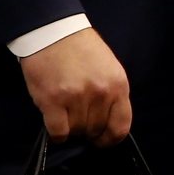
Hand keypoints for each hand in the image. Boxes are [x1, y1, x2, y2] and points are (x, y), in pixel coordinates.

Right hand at [20, 29, 130, 144]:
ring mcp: (76, 97)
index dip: (110, 139)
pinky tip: (55, 123)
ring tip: (66, 116)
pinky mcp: (52, 101)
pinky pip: (58, 132)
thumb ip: (112, 94)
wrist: (55, 33)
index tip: (102, 141)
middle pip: (96, 130)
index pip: (121, 126)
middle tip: (79, 122)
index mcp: (119, 85)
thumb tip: (107, 121)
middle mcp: (100, 93)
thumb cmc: (83, 50)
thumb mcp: (109, 69)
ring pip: (77, 131)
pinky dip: (57, 133)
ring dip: (71, 130)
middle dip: (88, 131)